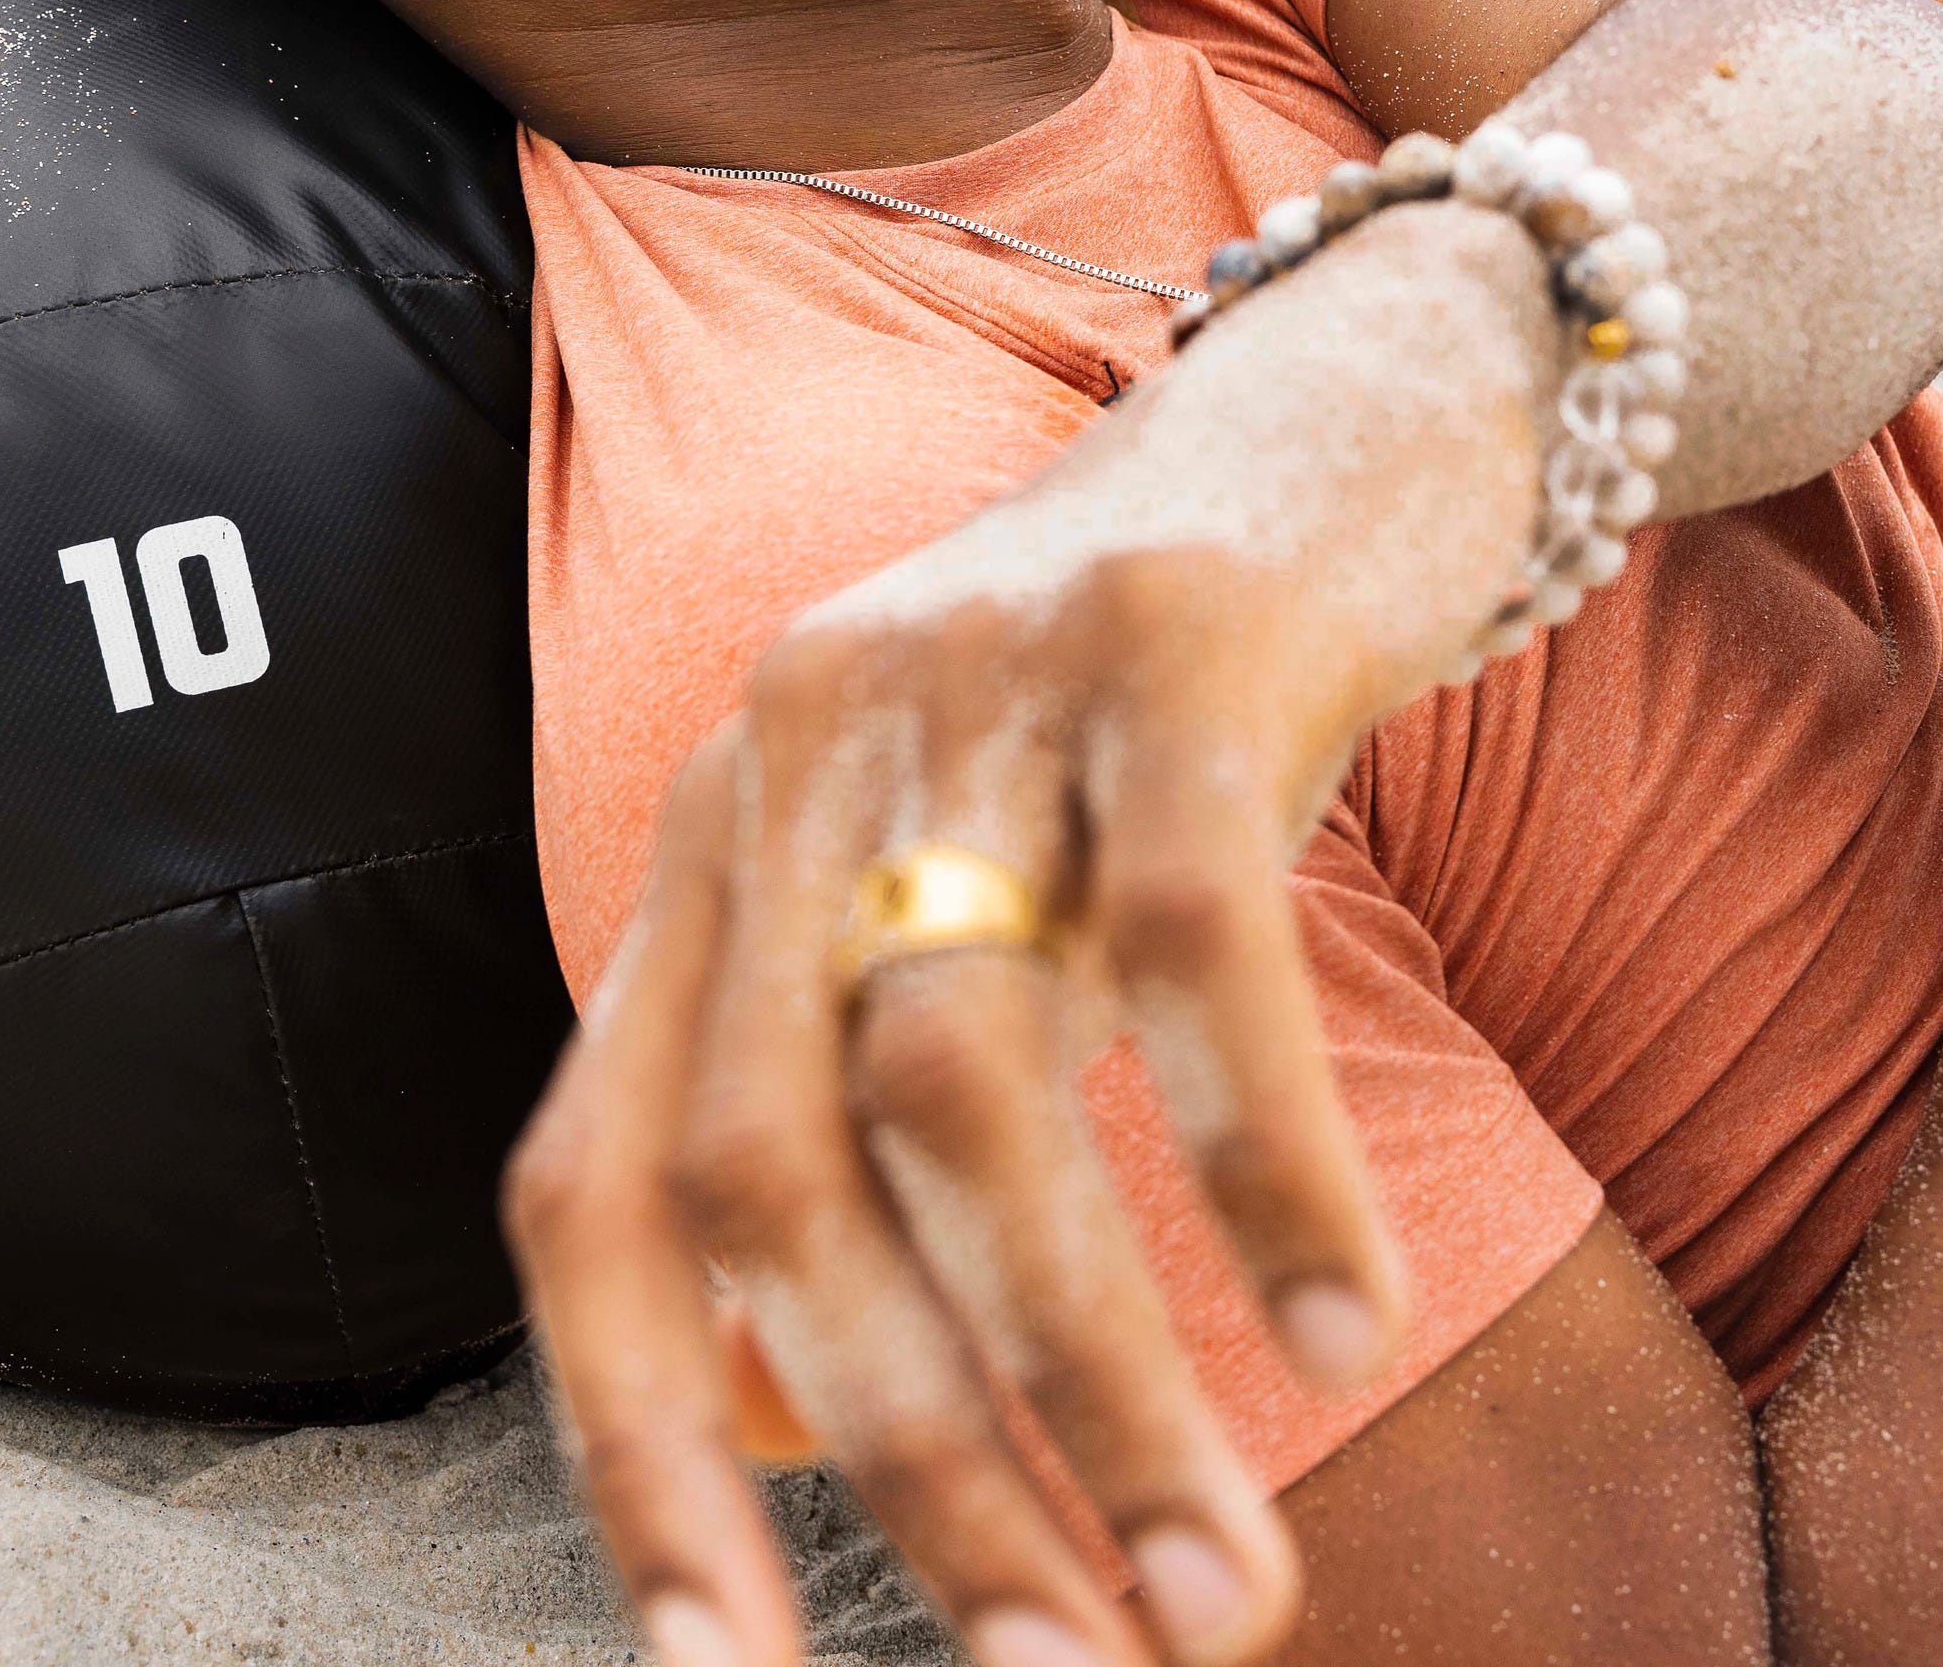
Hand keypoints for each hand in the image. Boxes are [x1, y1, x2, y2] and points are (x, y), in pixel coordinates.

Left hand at [506, 539, 1424, 1666]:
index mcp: (716, 850)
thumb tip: (774, 1432)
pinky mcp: (1172, 629)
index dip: (632, 1453)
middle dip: (915, 1467)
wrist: (1351, 395)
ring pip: (971, 1082)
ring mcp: (976, 679)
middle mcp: (797, 756)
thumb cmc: (1154, 717)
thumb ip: (856, 1117)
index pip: (591, 1192)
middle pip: (772, 1168)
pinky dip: (1263, 1163)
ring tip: (1222, 1592)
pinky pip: (1189, 938)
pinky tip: (1346, 1332)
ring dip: (1097, 1379)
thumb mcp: (970, 890)